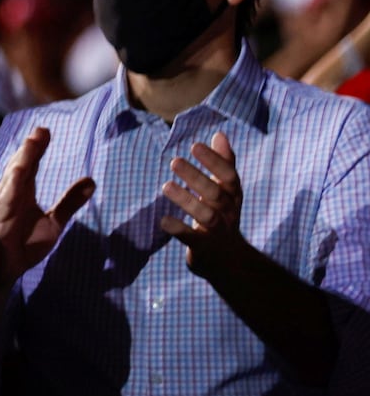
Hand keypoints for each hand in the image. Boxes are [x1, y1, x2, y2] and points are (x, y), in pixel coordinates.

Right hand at [0, 126, 94, 287]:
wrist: (4, 270)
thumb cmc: (24, 244)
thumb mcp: (54, 222)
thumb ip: (69, 202)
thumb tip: (92, 180)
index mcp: (23, 192)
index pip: (30, 165)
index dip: (37, 148)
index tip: (45, 130)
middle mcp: (11, 193)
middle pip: (21, 165)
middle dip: (30, 148)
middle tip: (41, 129)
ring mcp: (4, 204)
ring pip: (13, 177)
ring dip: (22, 159)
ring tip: (32, 142)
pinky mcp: (0, 218)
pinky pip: (7, 199)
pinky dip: (13, 185)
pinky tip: (20, 172)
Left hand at [161, 132, 249, 275]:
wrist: (230, 261)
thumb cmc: (223, 216)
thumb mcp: (227, 191)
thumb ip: (224, 163)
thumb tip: (219, 134)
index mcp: (233, 196)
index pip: (229, 176)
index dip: (215, 161)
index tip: (195, 145)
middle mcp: (228, 212)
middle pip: (216, 193)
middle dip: (197, 177)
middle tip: (174, 161)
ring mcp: (217, 231)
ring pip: (207, 215)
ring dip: (187, 200)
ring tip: (165, 186)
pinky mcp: (204, 248)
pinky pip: (192, 238)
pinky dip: (178, 229)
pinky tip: (163, 220)